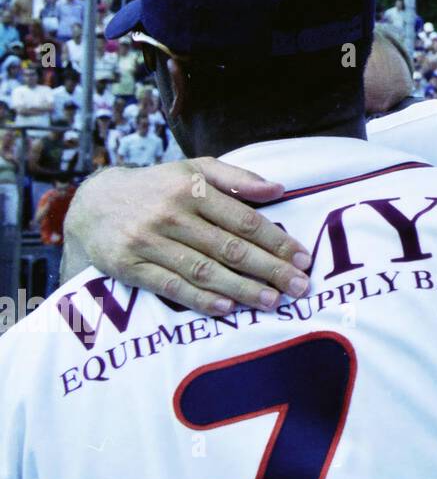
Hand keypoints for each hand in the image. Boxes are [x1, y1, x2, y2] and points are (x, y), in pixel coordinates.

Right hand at [62, 158, 311, 315]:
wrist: (92, 204)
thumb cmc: (157, 188)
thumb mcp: (194, 169)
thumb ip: (237, 178)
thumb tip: (279, 189)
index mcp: (192, 189)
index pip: (244, 220)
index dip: (277, 241)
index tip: (303, 258)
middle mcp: (172, 215)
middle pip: (229, 247)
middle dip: (269, 269)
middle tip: (300, 286)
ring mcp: (149, 242)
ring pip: (203, 270)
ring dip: (242, 288)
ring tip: (273, 301)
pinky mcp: (129, 266)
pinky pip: (170, 286)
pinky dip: (200, 298)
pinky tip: (227, 308)